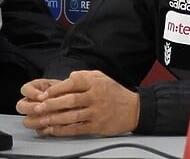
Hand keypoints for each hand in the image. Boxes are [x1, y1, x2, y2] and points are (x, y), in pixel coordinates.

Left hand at [17, 71, 139, 136]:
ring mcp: (97, 112)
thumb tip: (68, 77)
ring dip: (54, 118)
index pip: (73, 83)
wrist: (134, 109)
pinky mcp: (97, 126)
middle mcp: (96, 97)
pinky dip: (62, 130)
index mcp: (96, 83)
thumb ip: (85, 76)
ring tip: (42, 119)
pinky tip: (53, 129)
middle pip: (70, 100)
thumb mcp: (103, 78)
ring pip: (71, 115)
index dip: (56, 89)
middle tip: (39, 107)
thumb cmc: (115, 93)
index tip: (44, 94)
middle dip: (52, 104)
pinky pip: (76, 128)